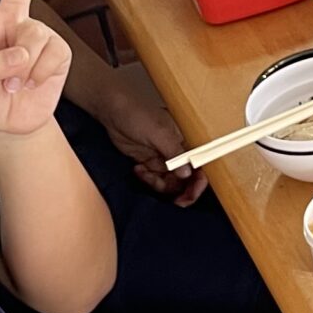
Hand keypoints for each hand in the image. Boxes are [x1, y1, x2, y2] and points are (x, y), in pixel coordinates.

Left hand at [0, 0, 70, 141]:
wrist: (12, 125)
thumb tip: (21, 51)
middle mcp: (6, 24)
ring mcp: (33, 34)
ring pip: (32, 34)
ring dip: (23, 66)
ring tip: (14, 83)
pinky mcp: (56, 50)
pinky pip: (51, 53)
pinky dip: (41, 74)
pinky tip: (33, 83)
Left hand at [97, 72, 206, 205]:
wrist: (112, 111)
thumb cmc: (138, 114)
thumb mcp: (159, 133)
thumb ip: (175, 153)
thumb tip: (187, 173)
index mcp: (185, 142)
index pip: (199, 166)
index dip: (198, 183)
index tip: (191, 195)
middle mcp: (177, 152)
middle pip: (186, 180)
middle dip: (181, 191)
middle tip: (176, 202)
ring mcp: (162, 158)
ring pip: (169, 183)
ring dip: (158, 185)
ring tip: (145, 174)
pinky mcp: (149, 163)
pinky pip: (154, 180)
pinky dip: (147, 180)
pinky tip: (138, 170)